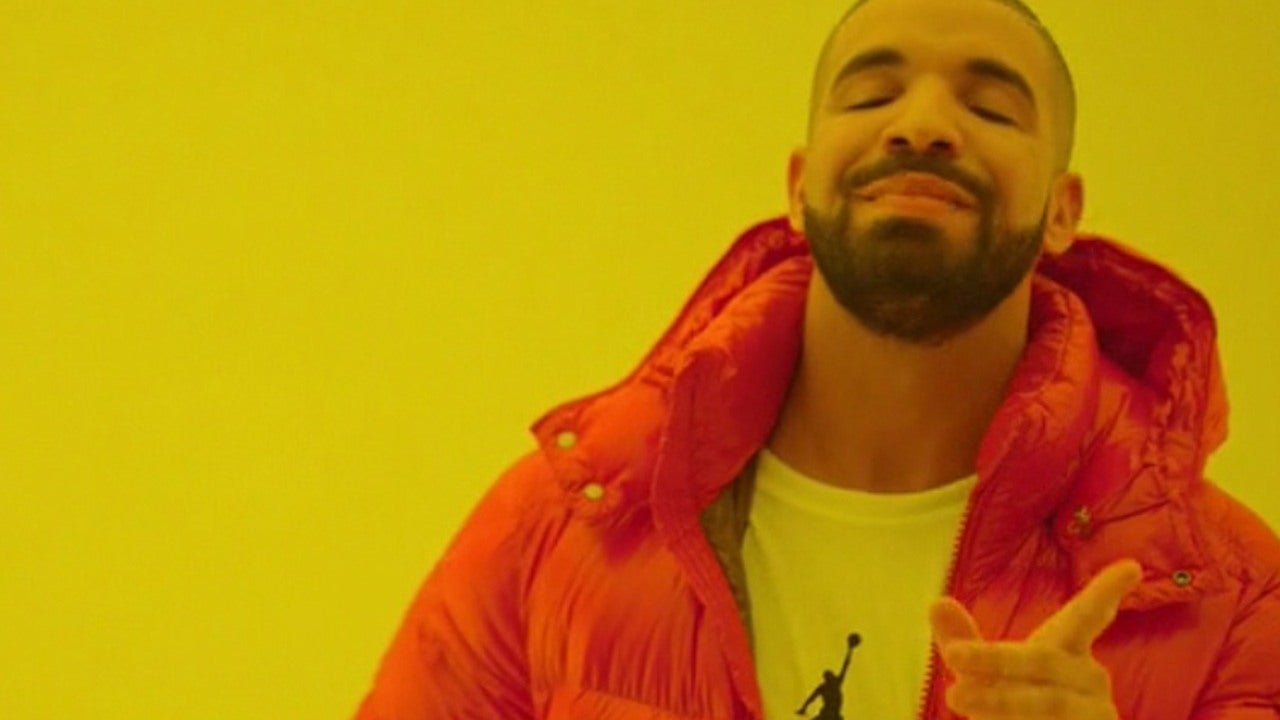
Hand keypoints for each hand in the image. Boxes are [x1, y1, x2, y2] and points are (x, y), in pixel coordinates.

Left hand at [929, 559, 1141, 718]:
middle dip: (995, 659)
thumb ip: (962, 640)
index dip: (1106, 592)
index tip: (1132, 565)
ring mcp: (1096, 716)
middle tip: (952, 654)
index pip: (1086, 617)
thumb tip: (936, 602)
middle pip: (1044, 661)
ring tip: (956, 696)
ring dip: (1001, 701)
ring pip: (1051, 703)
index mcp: (1069, 654)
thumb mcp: (986, 676)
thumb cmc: (1017, 711)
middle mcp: (1090, 681)